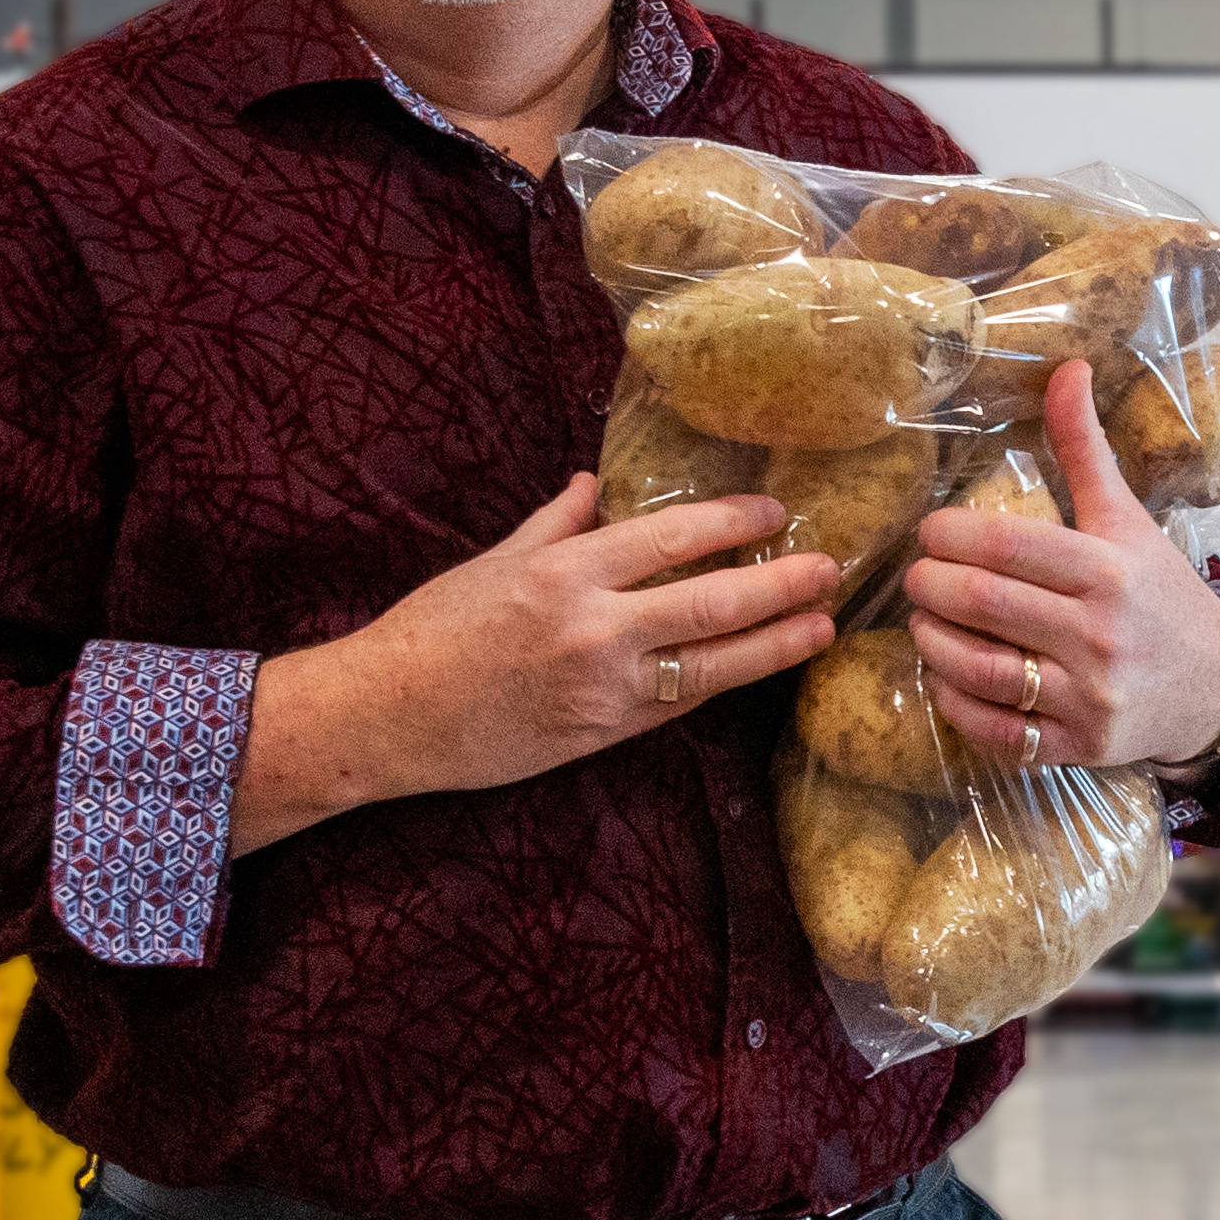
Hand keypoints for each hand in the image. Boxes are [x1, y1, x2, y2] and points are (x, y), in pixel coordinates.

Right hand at [232, 476, 840, 852]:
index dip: (733, 522)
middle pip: (712, 602)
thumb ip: (556, 523)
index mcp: (566, 571)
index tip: (775, 512)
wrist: (388, 714)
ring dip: (774, 645)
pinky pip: (677, 706)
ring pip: (711, 666)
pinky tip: (756, 669)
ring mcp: (602, 688)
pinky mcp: (601, 735)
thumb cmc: (432, 630)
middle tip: (830, 569)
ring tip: (820, 626)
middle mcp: (594, 628)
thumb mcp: (492, 561)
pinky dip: (720, 685)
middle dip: (781, 584)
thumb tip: (597, 485)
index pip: (672, 538)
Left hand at [901, 359, 1219, 774]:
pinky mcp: (1079, 745)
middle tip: (916, 577)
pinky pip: (997, 729)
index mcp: (1108, 571)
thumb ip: (1085, 450)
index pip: (1006, 545)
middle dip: (930, 586)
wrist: (1216, 687)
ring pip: (980, 669)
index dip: (948, 536)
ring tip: (922, 623)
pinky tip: (943, 677)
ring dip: (932, 643)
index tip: (930, 533)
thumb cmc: (1160, 595)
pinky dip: (956, 703)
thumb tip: (1066, 367)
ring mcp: (1089, 696)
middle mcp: (1099, 634)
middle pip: (982, 604)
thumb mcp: (1128, 521)